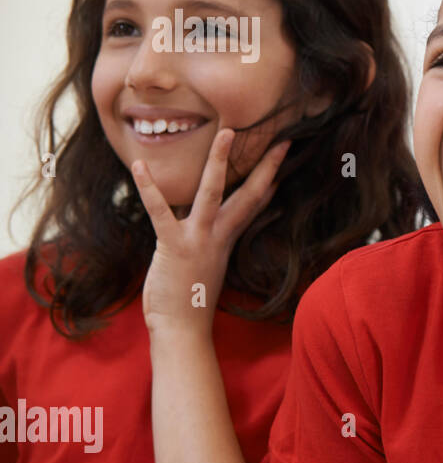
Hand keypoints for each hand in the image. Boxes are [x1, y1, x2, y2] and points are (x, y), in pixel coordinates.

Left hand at [130, 128, 291, 335]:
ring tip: (225, 132)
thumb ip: (209, 241)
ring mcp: (200, 239)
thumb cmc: (190, 301)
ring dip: (219, 161)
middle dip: (266, 165)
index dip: (270, 177)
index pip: (256, 202)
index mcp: (228, 238)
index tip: (282, 156)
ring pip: (213, 192)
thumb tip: (211, 228)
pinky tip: (140, 167)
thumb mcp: (207, 264)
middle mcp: (220, 235)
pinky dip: (149, 188)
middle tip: (281, 139)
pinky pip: (161, 211)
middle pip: (249, 193)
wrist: (183, 330)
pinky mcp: (175, 245)